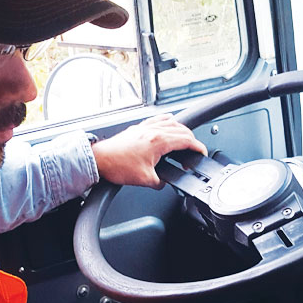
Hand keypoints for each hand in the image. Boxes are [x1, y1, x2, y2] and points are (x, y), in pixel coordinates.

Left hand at [90, 114, 207, 188]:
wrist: (101, 159)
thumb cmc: (118, 165)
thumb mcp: (145, 180)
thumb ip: (160, 182)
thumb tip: (164, 182)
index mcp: (159, 141)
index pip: (187, 140)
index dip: (198, 147)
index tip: (202, 153)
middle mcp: (154, 130)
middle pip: (182, 129)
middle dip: (192, 140)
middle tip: (194, 151)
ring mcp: (146, 127)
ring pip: (171, 122)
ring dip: (182, 129)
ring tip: (185, 139)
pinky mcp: (138, 128)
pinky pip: (158, 119)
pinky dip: (168, 121)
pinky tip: (168, 123)